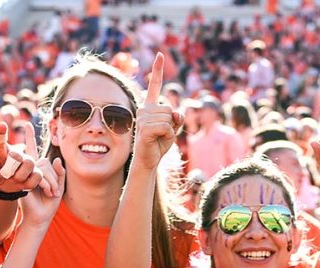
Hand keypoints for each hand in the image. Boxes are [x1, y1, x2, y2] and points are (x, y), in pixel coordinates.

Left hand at [0, 121, 41, 195]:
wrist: (2, 183)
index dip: (0, 132)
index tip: (1, 127)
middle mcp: (15, 151)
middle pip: (17, 155)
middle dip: (12, 165)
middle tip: (5, 173)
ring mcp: (26, 160)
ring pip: (29, 163)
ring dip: (20, 175)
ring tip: (14, 179)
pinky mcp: (35, 171)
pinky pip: (36, 176)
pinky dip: (28, 183)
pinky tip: (21, 183)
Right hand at [19, 127, 66, 227]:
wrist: (40, 217)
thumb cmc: (49, 203)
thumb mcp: (59, 187)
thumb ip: (59, 173)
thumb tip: (55, 159)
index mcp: (37, 169)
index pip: (33, 151)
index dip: (30, 138)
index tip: (28, 125)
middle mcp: (30, 170)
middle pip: (44, 162)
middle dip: (54, 177)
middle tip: (54, 192)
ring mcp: (25, 176)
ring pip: (42, 168)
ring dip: (51, 181)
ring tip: (52, 193)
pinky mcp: (24, 182)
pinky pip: (39, 175)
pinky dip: (48, 183)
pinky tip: (49, 192)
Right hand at [133, 52, 181, 171]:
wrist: (149, 160)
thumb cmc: (159, 143)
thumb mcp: (173, 128)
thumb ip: (177, 117)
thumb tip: (175, 113)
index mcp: (150, 106)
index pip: (155, 85)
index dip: (157, 70)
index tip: (160, 55)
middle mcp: (144, 109)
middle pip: (169, 108)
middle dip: (172, 122)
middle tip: (162, 133)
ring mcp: (143, 118)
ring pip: (168, 117)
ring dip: (170, 130)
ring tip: (159, 137)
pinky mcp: (144, 128)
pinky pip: (166, 127)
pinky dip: (168, 136)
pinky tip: (158, 140)